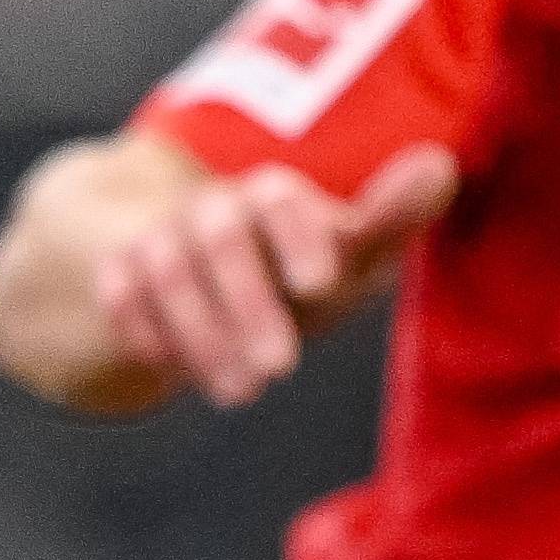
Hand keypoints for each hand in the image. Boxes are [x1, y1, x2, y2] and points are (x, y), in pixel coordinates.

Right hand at [90, 141, 457, 405]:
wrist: (200, 279)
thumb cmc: (292, 271)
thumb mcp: (344, 257)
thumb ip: (388, 221)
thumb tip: (440, 168)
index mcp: (272, 197)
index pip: (279, 198)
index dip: (297, 235)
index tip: (321, 283)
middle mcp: (212, 209)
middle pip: (219, 235)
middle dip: (247, 302)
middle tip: (281, 367)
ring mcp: (159, 238)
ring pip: (165, 268)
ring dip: (202, 334)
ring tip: (241, 391)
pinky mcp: (118, 272)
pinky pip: (118, 293)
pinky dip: (144, 331)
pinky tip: (173, 368)